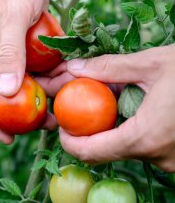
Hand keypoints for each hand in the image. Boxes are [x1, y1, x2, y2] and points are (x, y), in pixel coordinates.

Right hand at [0, 0, 51, 143]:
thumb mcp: (10, 15)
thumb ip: (8, 53)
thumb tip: (7, 93)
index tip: (7, 137)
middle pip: (0, 92)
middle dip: (20, 110)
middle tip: (45, 122)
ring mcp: (7, 47)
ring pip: (21, 80)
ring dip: (40, 91)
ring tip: (62, 100)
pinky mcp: (24, 41)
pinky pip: (34, 64)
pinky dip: (48, 72)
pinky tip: (66, 75)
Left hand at [56, 45, 174, 171]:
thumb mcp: (153, 64)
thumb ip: (108, 68)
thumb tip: (74, 68)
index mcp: (146, 137)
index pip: (90, 152)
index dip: (69, 141)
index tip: (62, 123)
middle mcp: (158, 157)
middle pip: (107, 150)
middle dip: (90, 129)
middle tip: (83, 105)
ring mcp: (172, 161)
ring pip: (128, 147)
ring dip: (114, 126)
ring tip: (114, 98)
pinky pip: (147, 146)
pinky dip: (135, 129)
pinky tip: (139, 106)